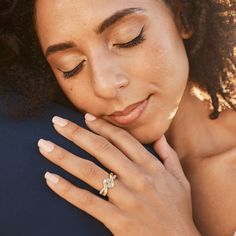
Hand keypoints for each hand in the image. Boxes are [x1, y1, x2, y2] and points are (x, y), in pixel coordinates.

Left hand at [38, 114, 199, 235]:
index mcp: (151, 167)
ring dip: (64, 156)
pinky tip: (49, 178)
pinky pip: (86, 201)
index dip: (102, 126)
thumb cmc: (178, 212)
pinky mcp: (116, 220)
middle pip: (101, 150)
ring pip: (89, 172)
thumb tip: (160, 136)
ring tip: (44, 145)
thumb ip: (169, 155)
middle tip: (57, 122)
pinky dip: (66, 189)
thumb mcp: (180, 180)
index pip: (122, 139)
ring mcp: (126, 199)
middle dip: (76, 133)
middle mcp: (137, 178)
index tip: (85, 117)